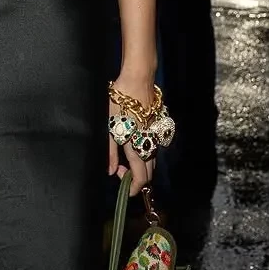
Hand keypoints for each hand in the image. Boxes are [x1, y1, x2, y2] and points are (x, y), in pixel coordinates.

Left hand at [108, 74, 156, 198]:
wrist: (137, 79)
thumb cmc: (120, 102)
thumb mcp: (110, 126)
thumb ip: (110, 151)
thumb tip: (111, 172)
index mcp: (137, 146)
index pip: (141, 177)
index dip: (134, 188)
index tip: (126, 190)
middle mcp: (150, 144)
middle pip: (149, 171)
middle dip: (137, 177)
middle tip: (120, 171)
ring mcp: (156, 135)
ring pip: (152, 158)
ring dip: (141, 164)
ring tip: (124, 158)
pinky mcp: (158, 126)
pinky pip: (154, 145)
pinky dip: (146, 152)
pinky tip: (135, 143)